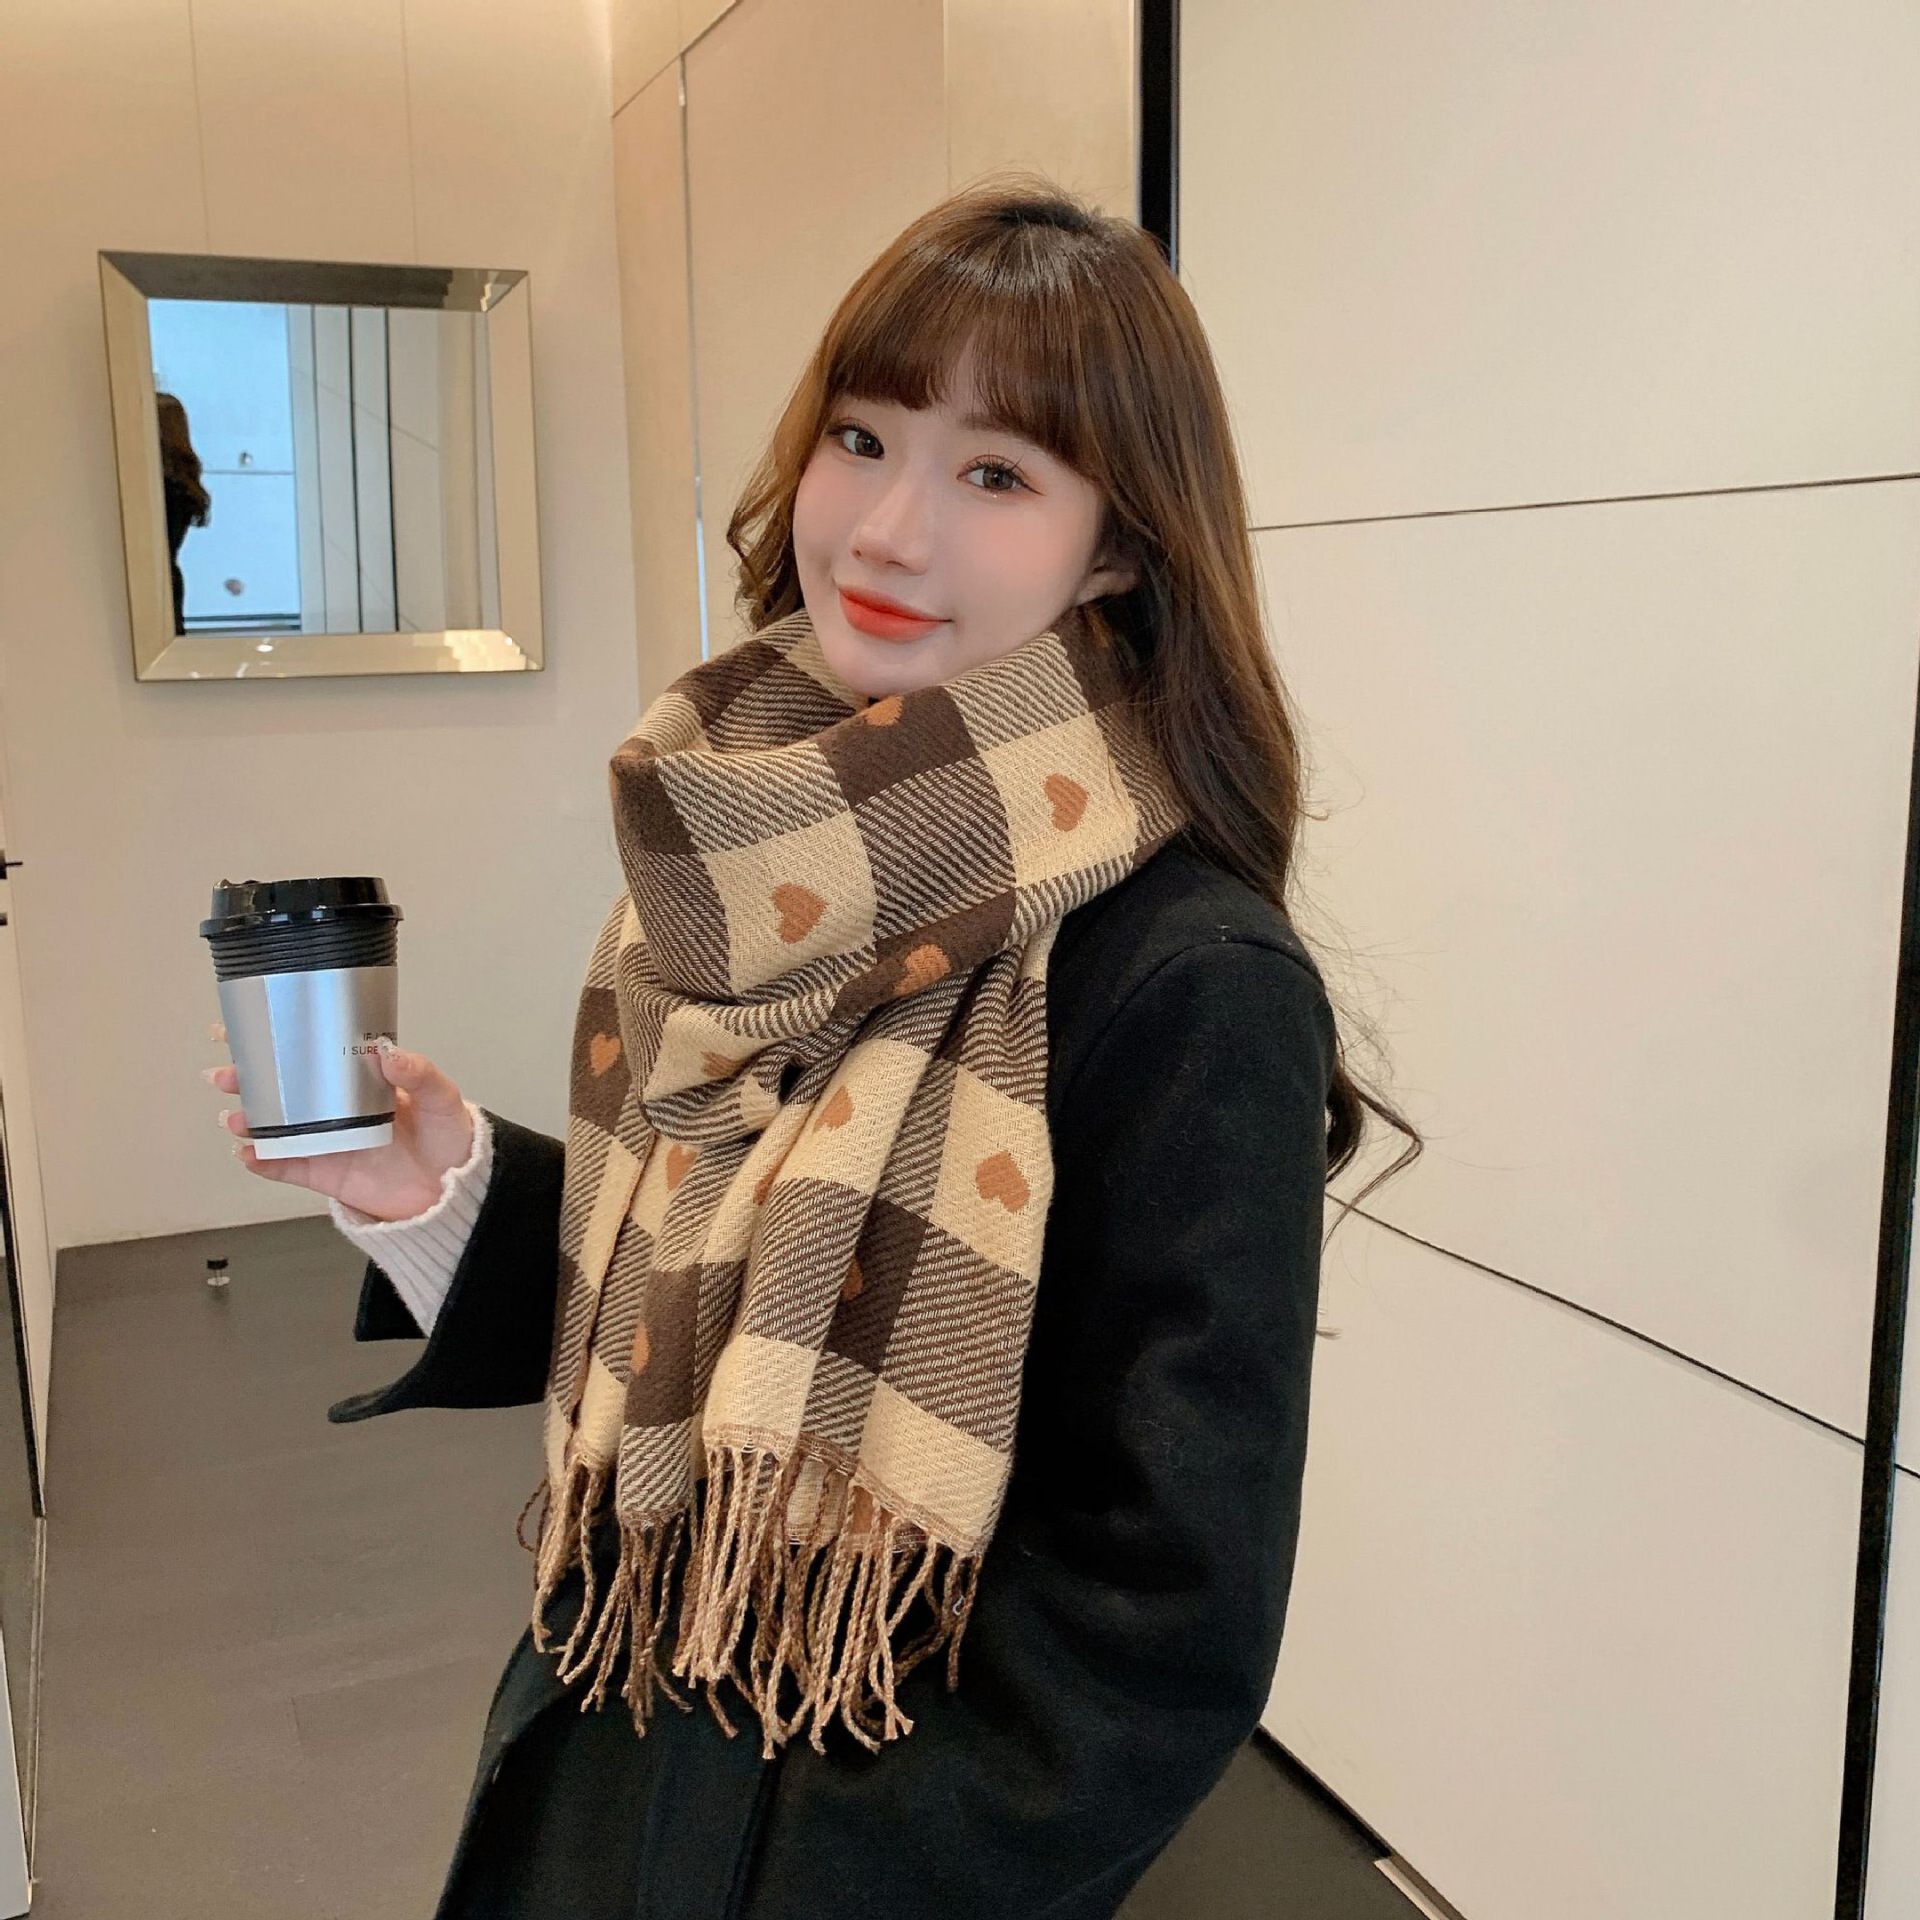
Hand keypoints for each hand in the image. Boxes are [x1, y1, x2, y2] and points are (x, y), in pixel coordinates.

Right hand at [203, 1023, 474, 1222]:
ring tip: (237, 1118)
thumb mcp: (442, 1099)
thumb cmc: (449, 1137)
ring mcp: (328, 1140)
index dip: (281, 1040)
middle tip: (226, 1076)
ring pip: (277, 1126)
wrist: (453, 1192)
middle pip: (284, 1088)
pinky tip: (248, 1154)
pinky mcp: (326, 1173)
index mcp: (361, 1081)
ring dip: (250, 1120)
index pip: (315, 1053)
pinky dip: (264, 1162)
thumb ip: (419, 1075)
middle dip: (249, 1079)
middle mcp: (337, 1107)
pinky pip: (286, 1167)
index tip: (249, 1026)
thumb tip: (388, 1052)